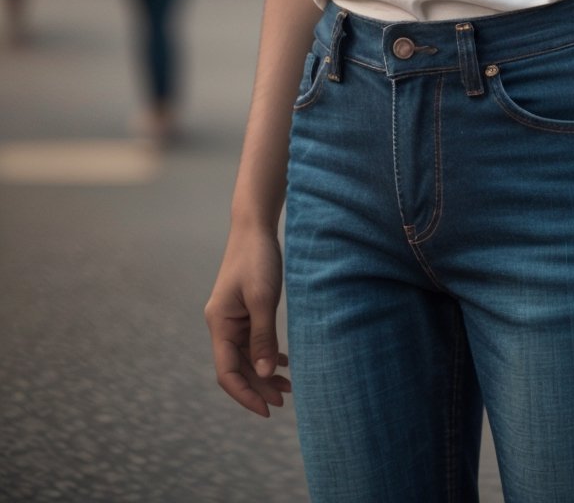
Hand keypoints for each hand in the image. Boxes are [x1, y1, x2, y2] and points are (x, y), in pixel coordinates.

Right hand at [205, 225, 290, 418]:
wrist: (255, 227)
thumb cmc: (257, 259)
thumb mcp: (262, 298)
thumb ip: (262, 337)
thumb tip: (264, 374)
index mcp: (220, 324)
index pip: (228, 372)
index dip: (246, 394)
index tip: (267, 409)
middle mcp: (222, 325)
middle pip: (238, 367)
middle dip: (259, 386)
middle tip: (286, 398)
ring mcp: (233, 318)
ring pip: (247, 356)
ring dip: (264, 372)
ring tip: (289, 386)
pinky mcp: (245, 311)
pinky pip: (252, 341)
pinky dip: (266, 354)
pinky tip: (283, 363)